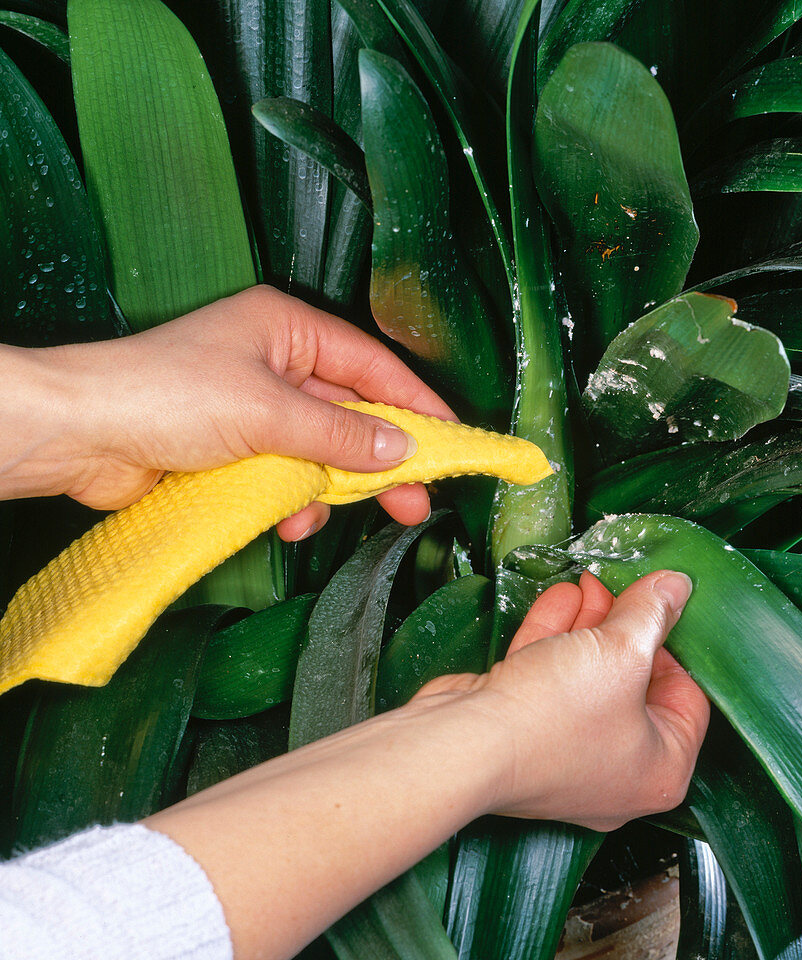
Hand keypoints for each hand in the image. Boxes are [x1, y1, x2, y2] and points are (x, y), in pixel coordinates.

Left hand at [5, 285, 454, 537]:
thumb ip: (341, 436)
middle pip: (349, 413)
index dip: (416, 404)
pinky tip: (284, 519)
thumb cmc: (168, 396)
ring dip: (326, 487)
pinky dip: (290, 499)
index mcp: (286, 329)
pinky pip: (284, 475)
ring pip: (318, 452)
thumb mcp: (269, 413)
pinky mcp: (232, 449)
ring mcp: (252, 408)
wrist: (82, 435)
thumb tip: (402, 450)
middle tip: (415, 501)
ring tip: (320, 513)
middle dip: (378, 460)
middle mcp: (274, 363)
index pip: (371, 366)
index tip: (452, 441)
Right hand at [410, 569, 709, 831]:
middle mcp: (617, 770)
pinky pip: (551, 682)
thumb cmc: (554, 717)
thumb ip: (653, 612)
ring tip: (590, 580)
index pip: (687, 698)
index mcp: (660, 769)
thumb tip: (676, 586)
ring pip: (587, 678)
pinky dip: (555, 640)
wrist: (465, 745)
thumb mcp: (623, 650)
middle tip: (622, 585)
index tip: (660, 603)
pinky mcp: (525, 734)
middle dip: (624, 626)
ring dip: (588, 626)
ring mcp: (566, 753)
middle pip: (634, 684)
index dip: (674, 644)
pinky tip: (560, 598)